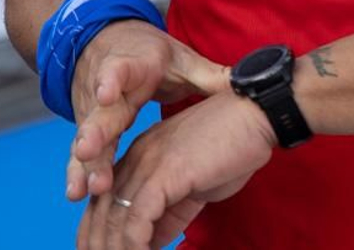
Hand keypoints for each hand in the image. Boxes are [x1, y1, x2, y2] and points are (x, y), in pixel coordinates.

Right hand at [66, 20, 229, 201]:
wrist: (106, 40)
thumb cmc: (150, 54)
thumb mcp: (182, 60)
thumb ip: (210, 76)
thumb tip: (247, 84)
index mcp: (137, 66)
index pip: (122, 69)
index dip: (113, 80)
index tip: (107, 93)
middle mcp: (108, 86)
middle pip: (100, 110)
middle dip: (94, 132)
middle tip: (88, 152)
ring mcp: (94, 107)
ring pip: (87, 136)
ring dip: (84, 162)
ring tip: (82, 188)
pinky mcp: (87, 126)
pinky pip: (80, 152)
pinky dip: (77, 171)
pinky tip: (76, 193)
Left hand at [77, 90, 275, 249]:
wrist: (256, 117)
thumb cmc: (233, 148)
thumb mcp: (194, 187)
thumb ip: (170, 213)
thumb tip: (151, 243)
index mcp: (140, 156)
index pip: (103, 202)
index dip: (97, 234)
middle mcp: (136, 158)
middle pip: (100, 212)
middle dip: (99, 245)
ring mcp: (148, 163)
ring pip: (114, 218)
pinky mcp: (164, 172)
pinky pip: (138, 217)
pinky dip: (135, 245)